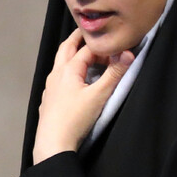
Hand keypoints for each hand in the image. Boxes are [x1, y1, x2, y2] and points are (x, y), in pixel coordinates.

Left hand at [32, 30, 132, 163]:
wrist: (53, 143)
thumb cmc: (75, 119)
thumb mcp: (99, 96)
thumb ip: (114, 74)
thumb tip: (128, 54)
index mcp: (68, 70)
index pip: (86, 49)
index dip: (102, 47)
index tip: (114, 46)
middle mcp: (56, 74)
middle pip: (66, 48)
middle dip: (78, 39)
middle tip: (90, 32)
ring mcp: (50, 87)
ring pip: (60, 63)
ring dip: (71, 54)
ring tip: (83, 53)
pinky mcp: (48, 99)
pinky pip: (57, 78)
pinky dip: (66, 71)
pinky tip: (73, 80)